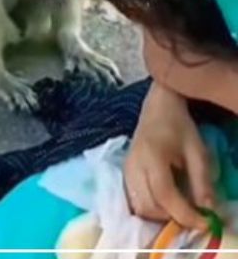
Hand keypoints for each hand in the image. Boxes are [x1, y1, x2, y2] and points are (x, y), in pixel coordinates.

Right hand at [123, 82, 215, 230]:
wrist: (156, 108)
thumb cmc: (178, 126)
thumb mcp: (197, 151)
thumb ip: (202, 181)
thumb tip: (208, 210)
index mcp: (151, 157)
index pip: (164, 195)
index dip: (184, 214)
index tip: (205, 223)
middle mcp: (132, 166)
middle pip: (148, 206)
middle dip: (172, 217)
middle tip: (194, 216)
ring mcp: (125, 170)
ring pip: (139, 207)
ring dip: (160, 215)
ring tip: (180, 209)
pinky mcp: (124, 174)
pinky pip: (134, 200)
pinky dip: (151, 209)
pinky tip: (166, 203)